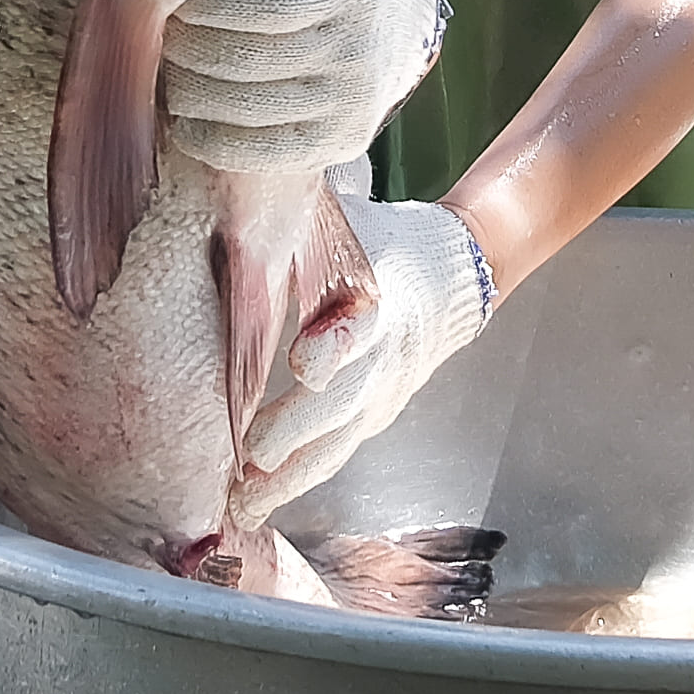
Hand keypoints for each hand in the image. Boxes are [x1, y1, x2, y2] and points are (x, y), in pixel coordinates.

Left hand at [162, 0, 448, 170]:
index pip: (263, 1)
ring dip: (190, 91)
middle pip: (242, 58)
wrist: (405, 28)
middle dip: (187, 47)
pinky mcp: (336, 145)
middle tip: (163, 30)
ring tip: (170, 68)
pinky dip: (210, 137)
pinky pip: (255, 152)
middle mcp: (360, 49)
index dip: (207, 2)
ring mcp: (350, 104)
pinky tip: (188, 116)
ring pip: (242, 107)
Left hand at [239, 199, 490, 500]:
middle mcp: (381, 357)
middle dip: (296, 430)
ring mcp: (380, 395)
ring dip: (289, 477)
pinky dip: (296, 481)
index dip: (334, 346)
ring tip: (242, 503)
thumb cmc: (380, 242)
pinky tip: (256, 501)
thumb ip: (298, 226)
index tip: (305, 363)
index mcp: (377, 301)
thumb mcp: (345, 223)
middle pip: (343, 402)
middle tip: (252, 457)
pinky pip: (334, 455)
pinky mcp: (373, 417)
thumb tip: (240, 189)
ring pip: (336, 445)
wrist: (453, 274)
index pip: (358, 327)